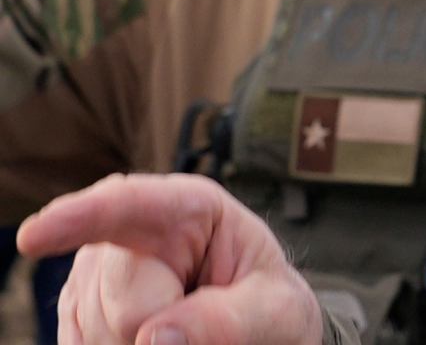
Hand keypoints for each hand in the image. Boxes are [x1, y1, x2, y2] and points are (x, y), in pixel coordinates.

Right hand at [17, 173, 322, 344]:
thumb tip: (154, 338)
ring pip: (94, 333)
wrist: (254, 333)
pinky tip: (147, 341)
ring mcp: (94, 276)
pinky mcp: (76, 316)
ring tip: (180, 331)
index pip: (128, 205)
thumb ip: (232, 319)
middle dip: (156, 327)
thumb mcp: (277, 310)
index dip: (80, 218)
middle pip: (119, 301)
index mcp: (188, 208)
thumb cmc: (268, 308)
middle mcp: (128, 234)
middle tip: (202, 321)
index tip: (36, 235)